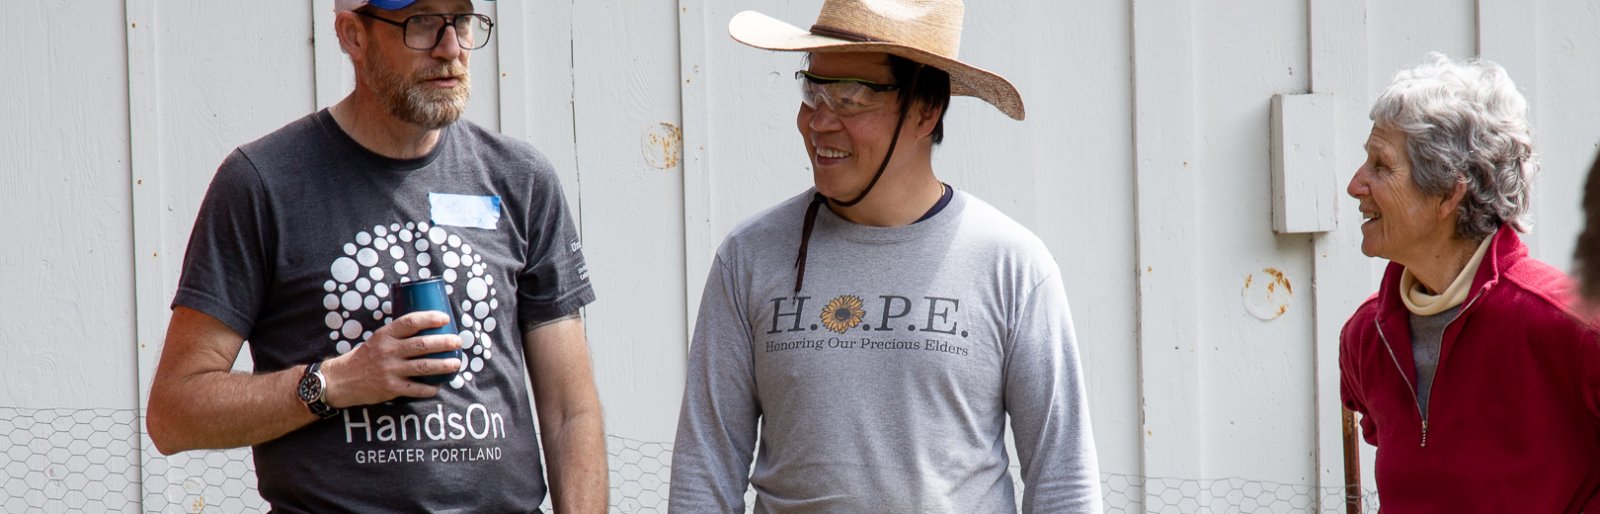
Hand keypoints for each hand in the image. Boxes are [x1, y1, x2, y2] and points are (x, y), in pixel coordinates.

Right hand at [320, 311, 462, 407]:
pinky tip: (439, 386)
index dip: (430, 318)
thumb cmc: (366, 357)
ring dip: (444, 365)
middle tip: (458, 342)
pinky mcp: (390, 388)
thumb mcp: (378, 339)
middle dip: (444, 342)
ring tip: (457, 363)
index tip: (445, 318)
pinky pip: (416, 389)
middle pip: (422, 344)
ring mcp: (389, 370)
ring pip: (423, 366)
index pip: (410, 322)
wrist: (342, 380)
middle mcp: (388, 351)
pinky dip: (430, 388)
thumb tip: (430, 329)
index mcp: (385, 335)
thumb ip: (399, 335)